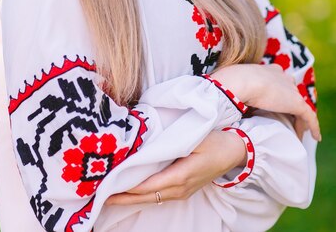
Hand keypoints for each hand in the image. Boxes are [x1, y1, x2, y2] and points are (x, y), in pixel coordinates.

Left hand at [106, 130, 245, 205]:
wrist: (235, 152)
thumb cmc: (214, 140)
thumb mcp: (194, 136)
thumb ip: (170, 139)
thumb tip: (145, 138)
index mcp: (180, 176)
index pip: (148, 185)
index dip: (127, 186)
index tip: (108, 182)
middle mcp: (179, 189)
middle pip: (145, 197)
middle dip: (122, 196)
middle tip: (99, 193)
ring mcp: (181, 192)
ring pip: (150, 198)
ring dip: (129, 197)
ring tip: (108, 194)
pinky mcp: (181, 190)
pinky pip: (157, 195)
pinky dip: (140, 194)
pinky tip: (128, 191)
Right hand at [212, 63, 321, 141]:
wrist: (240, 82)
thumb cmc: (230, 82)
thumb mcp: (232, 82)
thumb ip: (234, 88)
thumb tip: (224, 96)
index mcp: (267, 70)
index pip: (278, 79)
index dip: (279, 91)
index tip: (277, 102)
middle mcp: (282, 76)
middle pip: (291, 91)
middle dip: (291, 104)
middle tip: (289, 119)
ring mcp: (290, 89)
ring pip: (300, 106)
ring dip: (299, 120)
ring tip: (298, 133)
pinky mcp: (297, 102)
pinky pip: (309, 116)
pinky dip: (314, 127)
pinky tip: (316, 137)